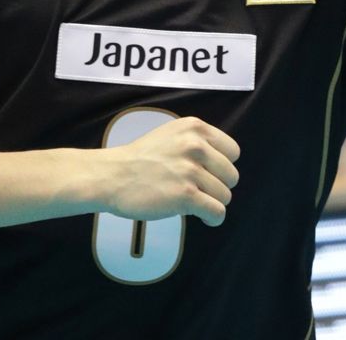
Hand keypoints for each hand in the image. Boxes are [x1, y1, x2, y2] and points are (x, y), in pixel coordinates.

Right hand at [103, 117, 240, 226]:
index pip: (233, 152)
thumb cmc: (141, 158)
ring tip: (195, 203)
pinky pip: (217, 212)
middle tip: (199, 191)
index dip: (223, 166)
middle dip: (218, 186)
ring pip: (225, 195)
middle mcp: (196, 146)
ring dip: (212, 203)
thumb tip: (224, 162)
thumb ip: (198, 141)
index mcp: (195, 128)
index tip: (209, 174)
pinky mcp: (185, 196)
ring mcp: (190, 171)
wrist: (112, 176)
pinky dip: (214, 218)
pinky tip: (204, 218)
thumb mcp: (173, 134)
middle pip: (231, 175)